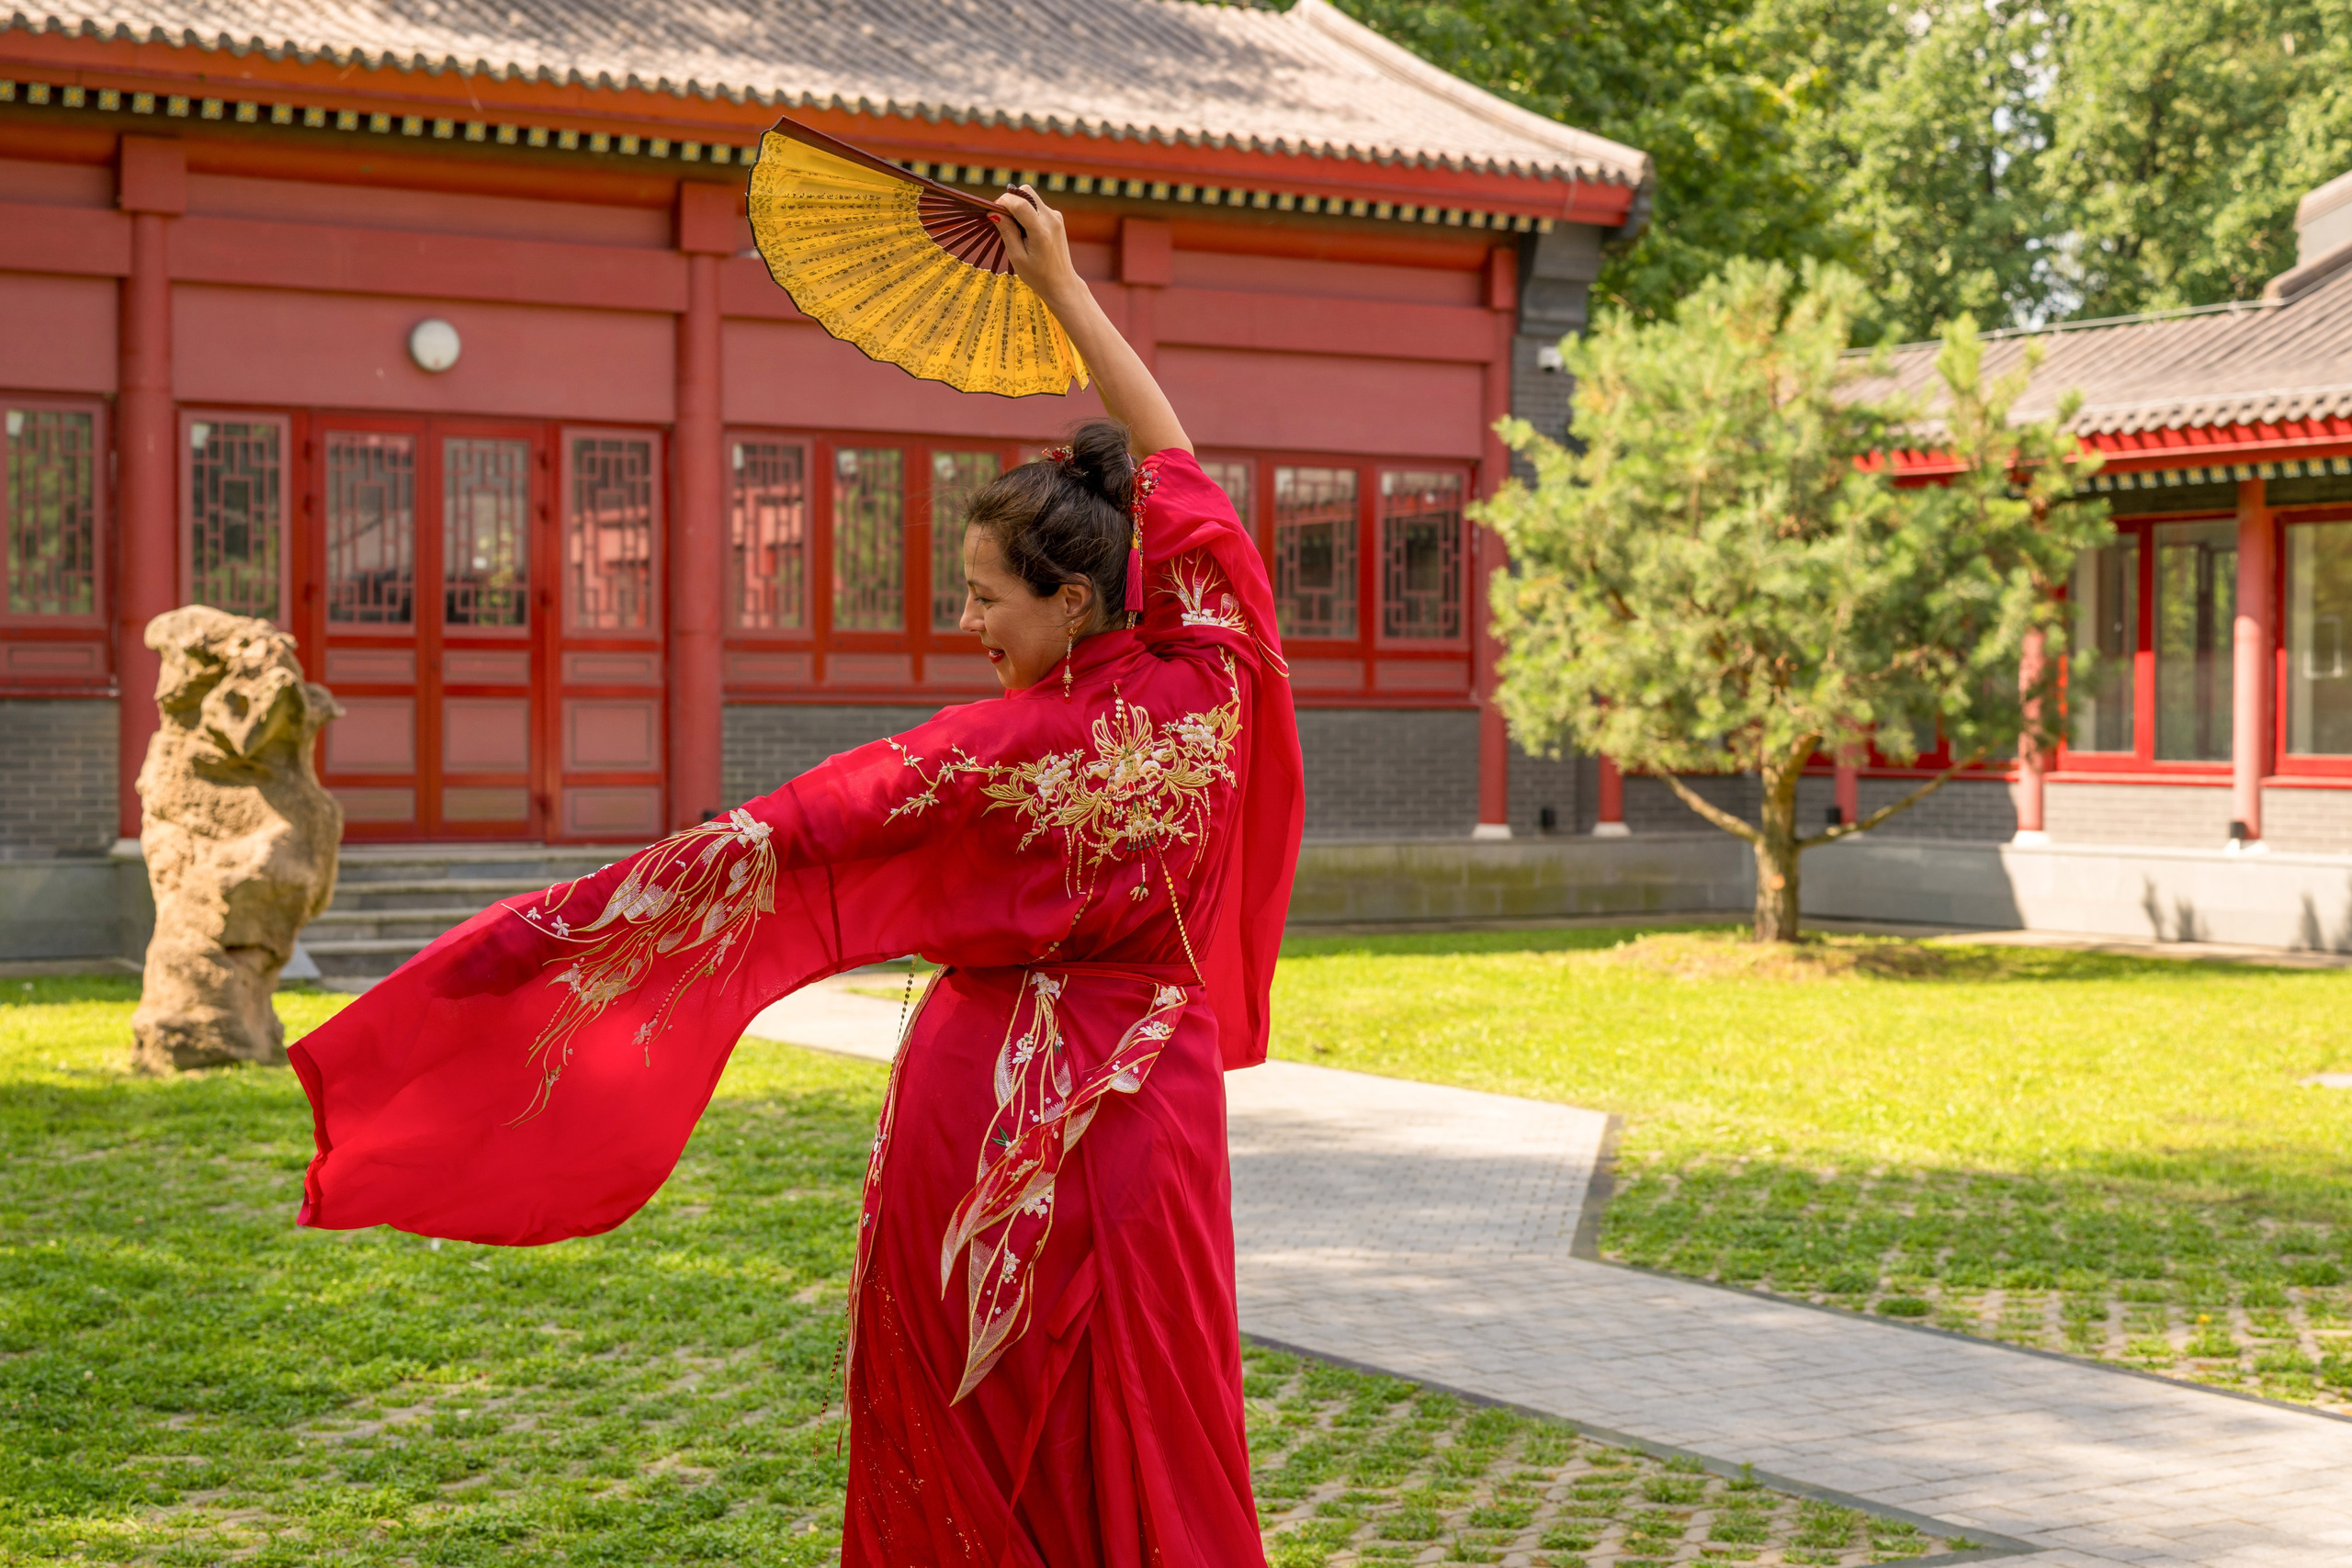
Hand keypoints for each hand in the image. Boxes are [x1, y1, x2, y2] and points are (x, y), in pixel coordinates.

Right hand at [992, 186, 1081, 306]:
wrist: (1061, 283)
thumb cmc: (1037, 275)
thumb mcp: (1017, 256)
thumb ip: (1007, 231)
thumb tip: (993, 211)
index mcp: (1041, 232)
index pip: (1020, 203)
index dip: (1003, 202)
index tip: (993, 212)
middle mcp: (1051, 219)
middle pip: (1026, 192)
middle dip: (1010, 200)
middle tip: (1003, 218)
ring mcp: (1056, 216)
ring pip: (1031, 197)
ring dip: (1018, 206)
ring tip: (1015, 229)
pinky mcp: (1057, 217)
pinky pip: (1037, 205)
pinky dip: (1026, 211)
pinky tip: (1025, 230)